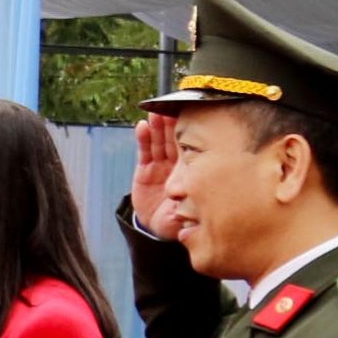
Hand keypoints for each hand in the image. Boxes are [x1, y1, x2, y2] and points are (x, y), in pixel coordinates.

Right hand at [130, 110, 183, 237]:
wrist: (157, 228)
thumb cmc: (179, 220)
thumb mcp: (189, 214)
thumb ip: (191, 205)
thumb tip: (195, 199)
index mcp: (190, 173)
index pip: (190, 148)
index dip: (188, 133)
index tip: (190, 117)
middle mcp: (176, 166)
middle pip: (174, 140)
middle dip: (171, 125)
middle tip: (170, 109)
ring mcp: (160, 166)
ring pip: (159, 142)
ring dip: (157, 127)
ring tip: (155, 113)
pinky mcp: (145, 170)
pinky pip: (145, 152)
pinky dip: (143, 139)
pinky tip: (141, 126)